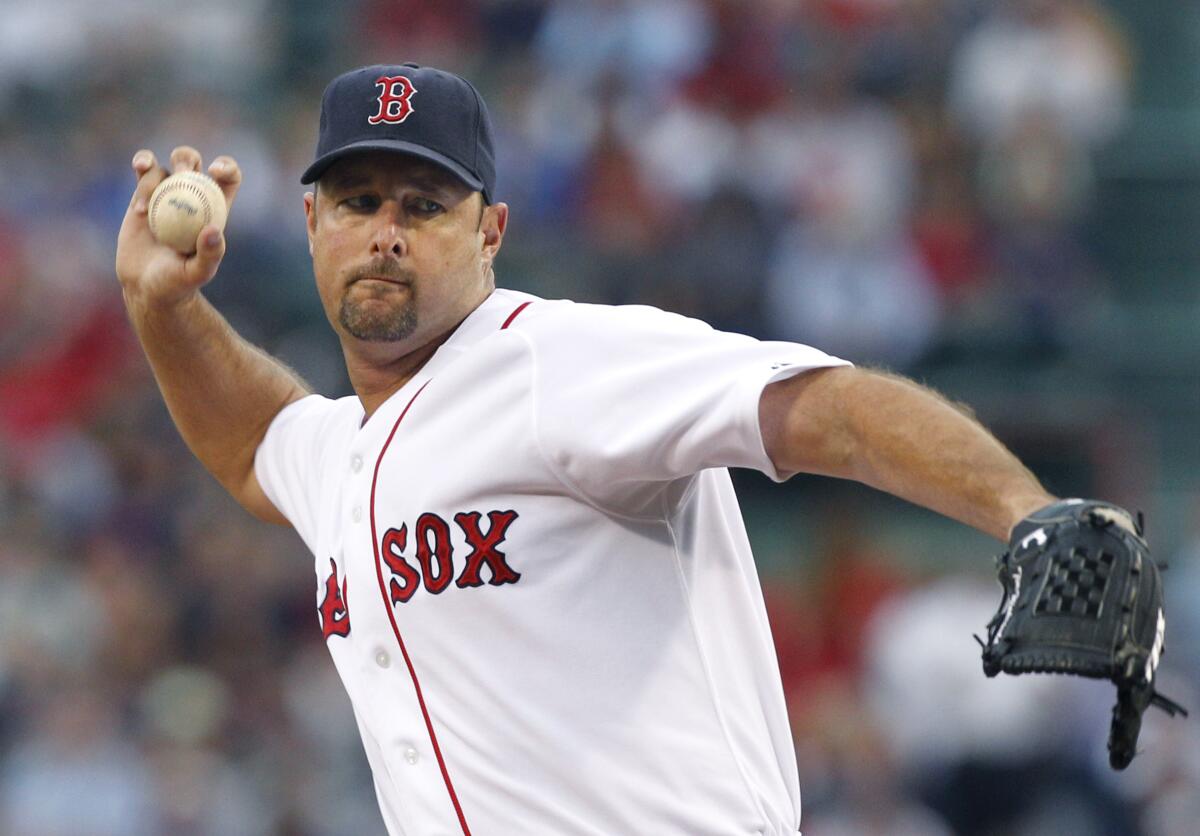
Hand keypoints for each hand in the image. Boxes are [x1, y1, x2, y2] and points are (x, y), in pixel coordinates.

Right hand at [115, 146, 241, 308]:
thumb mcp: (197, 273)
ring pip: (164, 164)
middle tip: (180, 175)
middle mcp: (192, 195)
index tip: (215, 171)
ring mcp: (166, 192)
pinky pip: (143, 170)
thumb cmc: (178, 282)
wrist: (146, 286)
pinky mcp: (143, 194)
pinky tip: (137, 177)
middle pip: (193, 161)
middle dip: (187, 160)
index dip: (227, 166)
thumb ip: (210, 255)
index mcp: (214, 208)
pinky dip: (141, 168)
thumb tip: (213, 231)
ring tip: (144, 209)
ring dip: (153, 177)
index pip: (229, 178)